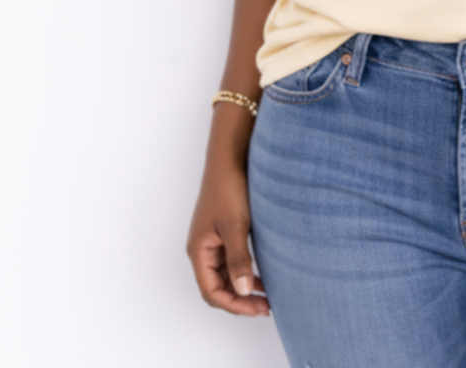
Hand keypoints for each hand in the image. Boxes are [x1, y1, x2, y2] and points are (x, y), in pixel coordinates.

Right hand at [186, 158, 270, 316]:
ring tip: (266, 296)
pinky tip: (261, 275)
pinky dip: (244, 271)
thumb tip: (242, 291)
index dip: (233, 304)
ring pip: (225, 275)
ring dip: (242, 287)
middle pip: (217, 287)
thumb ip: (238, 259)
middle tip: (265, 307)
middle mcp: (202, 249)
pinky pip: (231, 261)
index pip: (212, 291)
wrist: (230, 157)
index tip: (257, 308)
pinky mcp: (223, 231)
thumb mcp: (236, 226)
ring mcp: (212, 241)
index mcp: (199, 251)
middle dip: (239, 300)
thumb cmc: (229, 188)